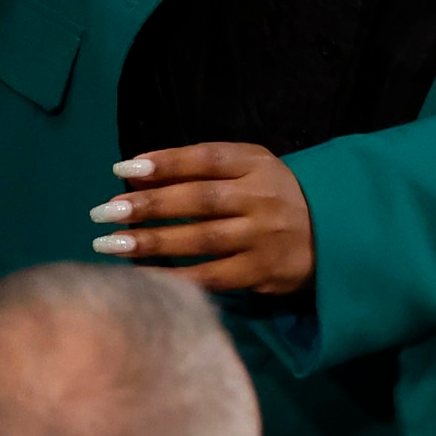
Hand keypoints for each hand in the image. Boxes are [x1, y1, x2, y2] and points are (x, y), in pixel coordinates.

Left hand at [93, 143, 315, 296]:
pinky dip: (177, 277)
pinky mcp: (263, 272)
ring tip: (110, 245)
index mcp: (256, 164)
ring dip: (152, 243)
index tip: (121, 170)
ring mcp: (263, 237)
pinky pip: (213, 276)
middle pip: (197, 200)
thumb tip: (136, 176)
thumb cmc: (274, 197)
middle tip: (102, 213)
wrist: (333, 235)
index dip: (163, 163)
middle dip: (147, 206)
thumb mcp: (248, 169)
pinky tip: (143, 277)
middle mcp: (260, 198)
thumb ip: (199, 168)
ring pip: (201, 240)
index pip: (205, 159)